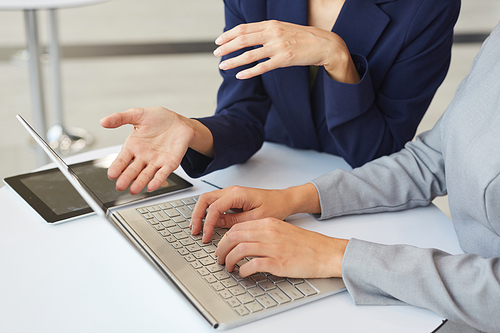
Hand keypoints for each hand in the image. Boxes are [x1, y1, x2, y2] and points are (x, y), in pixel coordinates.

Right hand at [100, 107, 212, 193]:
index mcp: (133, 146)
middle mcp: (143, 156)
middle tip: (120, 186)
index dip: (116, 167)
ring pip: (146, 174)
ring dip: (140, 182)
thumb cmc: (159, 119)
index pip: (122, 160)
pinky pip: (162, 173)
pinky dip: (157, 180)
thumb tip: (103, 121)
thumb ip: (120, 118)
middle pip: (132, 170)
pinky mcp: (169, 164)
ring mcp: (156, 161)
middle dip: (126, 178)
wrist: (179, 122)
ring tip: (133, 190)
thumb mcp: (138, 114)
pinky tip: (152, 186)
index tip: (111, 174)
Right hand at [190, 184, 320, 242]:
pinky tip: (207, 224)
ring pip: (208, 200)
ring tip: (197, 228)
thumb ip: (235, 221)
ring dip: (200, 214)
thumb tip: (217, 225)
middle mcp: (232, 191)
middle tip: (194, 230)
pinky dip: (208, 214)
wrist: (284, 200)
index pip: (214, 208)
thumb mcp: (256, 219)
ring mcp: (231, 194)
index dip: (207, 223)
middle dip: (197, 215)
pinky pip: (215, 204)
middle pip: (205, 200)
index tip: (206, 236)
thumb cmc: (275, 206)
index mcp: (237, 194)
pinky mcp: (233, 199)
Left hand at [213, 20, 358, 82]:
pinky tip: (240, 75)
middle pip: (243, 40)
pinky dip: (249, 72)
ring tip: (223, 66)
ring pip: (249, 54)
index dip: (228, 35)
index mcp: (271, 24)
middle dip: (226, 47)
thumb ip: (266, 32)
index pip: (244, 29)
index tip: (218, 42)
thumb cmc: (302, 38)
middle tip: (216, 54)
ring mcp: (278, 47)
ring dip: (233, 61)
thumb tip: (248, 37)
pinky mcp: (284, 60)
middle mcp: (273, 33)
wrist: (324, 44)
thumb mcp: (282, 29)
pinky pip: (262, 67)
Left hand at [215, 218, 348, 277]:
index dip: (225, 238)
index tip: (222, 247)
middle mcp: (269, 232)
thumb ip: (264, 232)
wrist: (325, 252)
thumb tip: (245, 240)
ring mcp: (273, 247)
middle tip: (220, 258)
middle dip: (222, 249)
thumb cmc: (306, 244)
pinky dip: (243, 270)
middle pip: (234, 237)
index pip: (238, 227)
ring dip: (229, 260)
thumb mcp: (282, 230)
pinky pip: (252, 264)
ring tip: (228, 267)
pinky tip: (243, 273)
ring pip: (239, 249)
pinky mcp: (278, 262)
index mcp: (269, 223)